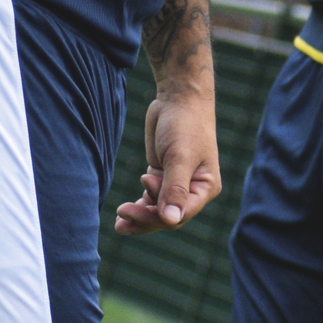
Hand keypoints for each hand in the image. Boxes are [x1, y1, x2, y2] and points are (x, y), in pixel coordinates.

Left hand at [114, 90, 219, 235]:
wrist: (178, 99)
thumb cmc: (185, 125)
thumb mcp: (179, 157)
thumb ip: (174, 189)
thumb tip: (170, 220)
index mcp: (205, 188)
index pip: (180, 214)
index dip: (157, 217)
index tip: (132, 210)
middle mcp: (193, 191)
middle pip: (167, 216)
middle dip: (144, 217)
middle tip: (120, 213)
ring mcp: (177, 185)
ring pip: (157, 211)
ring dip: (139, 217)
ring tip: (118, 223)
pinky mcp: (162, 177)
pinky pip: (151, 199)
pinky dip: (139, 206)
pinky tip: (123, 214)